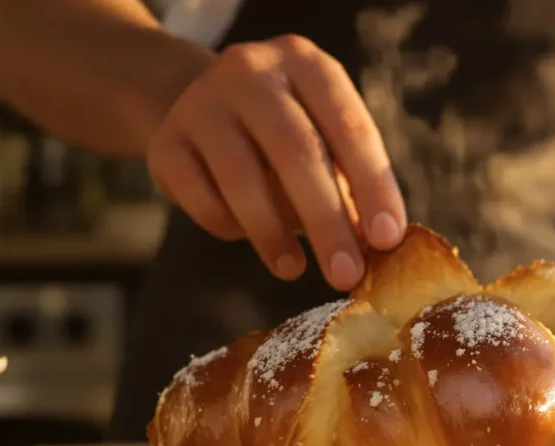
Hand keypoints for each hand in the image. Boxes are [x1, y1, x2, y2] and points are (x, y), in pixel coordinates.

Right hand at [146, 34, 406, 290]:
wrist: (194, 102)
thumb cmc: (282, 133)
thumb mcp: (322, 139)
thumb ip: (350, 185)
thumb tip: (374, 246)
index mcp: (306, 63)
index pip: (349, 127)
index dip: (373, 186)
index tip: (388, 239)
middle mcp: (251, 71)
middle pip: (296, 152)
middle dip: (326, 221)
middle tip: (347, 273)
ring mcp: (202, 104)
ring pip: (242, 178)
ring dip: (274, 234)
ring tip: (295, 269)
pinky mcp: (166, 143)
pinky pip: (202, 198)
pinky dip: (231, 227)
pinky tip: (252, 240)